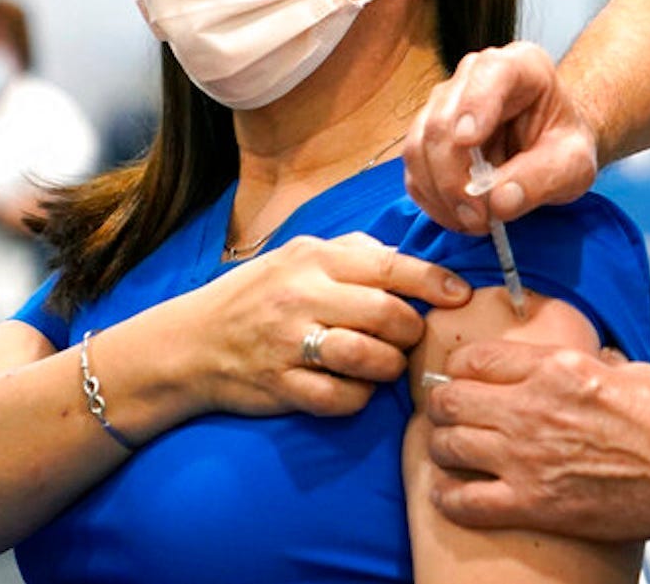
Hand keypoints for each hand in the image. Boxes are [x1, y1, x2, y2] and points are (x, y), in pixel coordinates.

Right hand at [178, 232, 471, 419]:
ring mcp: (289, 343)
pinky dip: (358, 398)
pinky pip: (341, 399)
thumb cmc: (256, 295)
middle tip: (409, 337)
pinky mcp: (281, 386)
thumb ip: (350, 252)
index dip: (433, 281)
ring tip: (385, 364)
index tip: (459, 294)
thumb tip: (403, 255)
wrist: (191, 341)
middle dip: (411, 331)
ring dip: (389, 367)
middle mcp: (302, 296)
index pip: (388, 266)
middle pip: (386, 315)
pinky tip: (354, 388)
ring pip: (369, 359)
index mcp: (313, 259)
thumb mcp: (297, 256)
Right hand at [403, 41, 598, 232]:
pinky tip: (459, 215)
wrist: (550, 149)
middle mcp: (473, 76)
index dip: (473, 106)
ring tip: (474, 221)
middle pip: (442, 121)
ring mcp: (444, 104)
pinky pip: (414, 169)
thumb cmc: (563, 147)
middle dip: (454, 176)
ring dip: (441, 193)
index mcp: (520, 66)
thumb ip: (543, 178)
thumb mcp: (574, 165)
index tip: (468, 141)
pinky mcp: (427, 136)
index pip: (490, 74)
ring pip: (419, 146)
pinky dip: (432, 199)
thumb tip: (498, 202)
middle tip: (479, 217)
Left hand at [425, 340, 649, 541]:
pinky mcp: (534, 505)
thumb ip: (591, 364)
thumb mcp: (627, 369)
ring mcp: (528, 459)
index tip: (461, 377)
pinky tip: (453, 494)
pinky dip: (450, 497)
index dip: (461, 368)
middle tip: (444, 413)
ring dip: (442, 447)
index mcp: (555, 369)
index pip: (476, 358)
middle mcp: (532, 409)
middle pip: (450, 400)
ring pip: (448, 446)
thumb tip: (588, 360)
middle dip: (440, 405)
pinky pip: (465, 502)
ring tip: (448, 450)